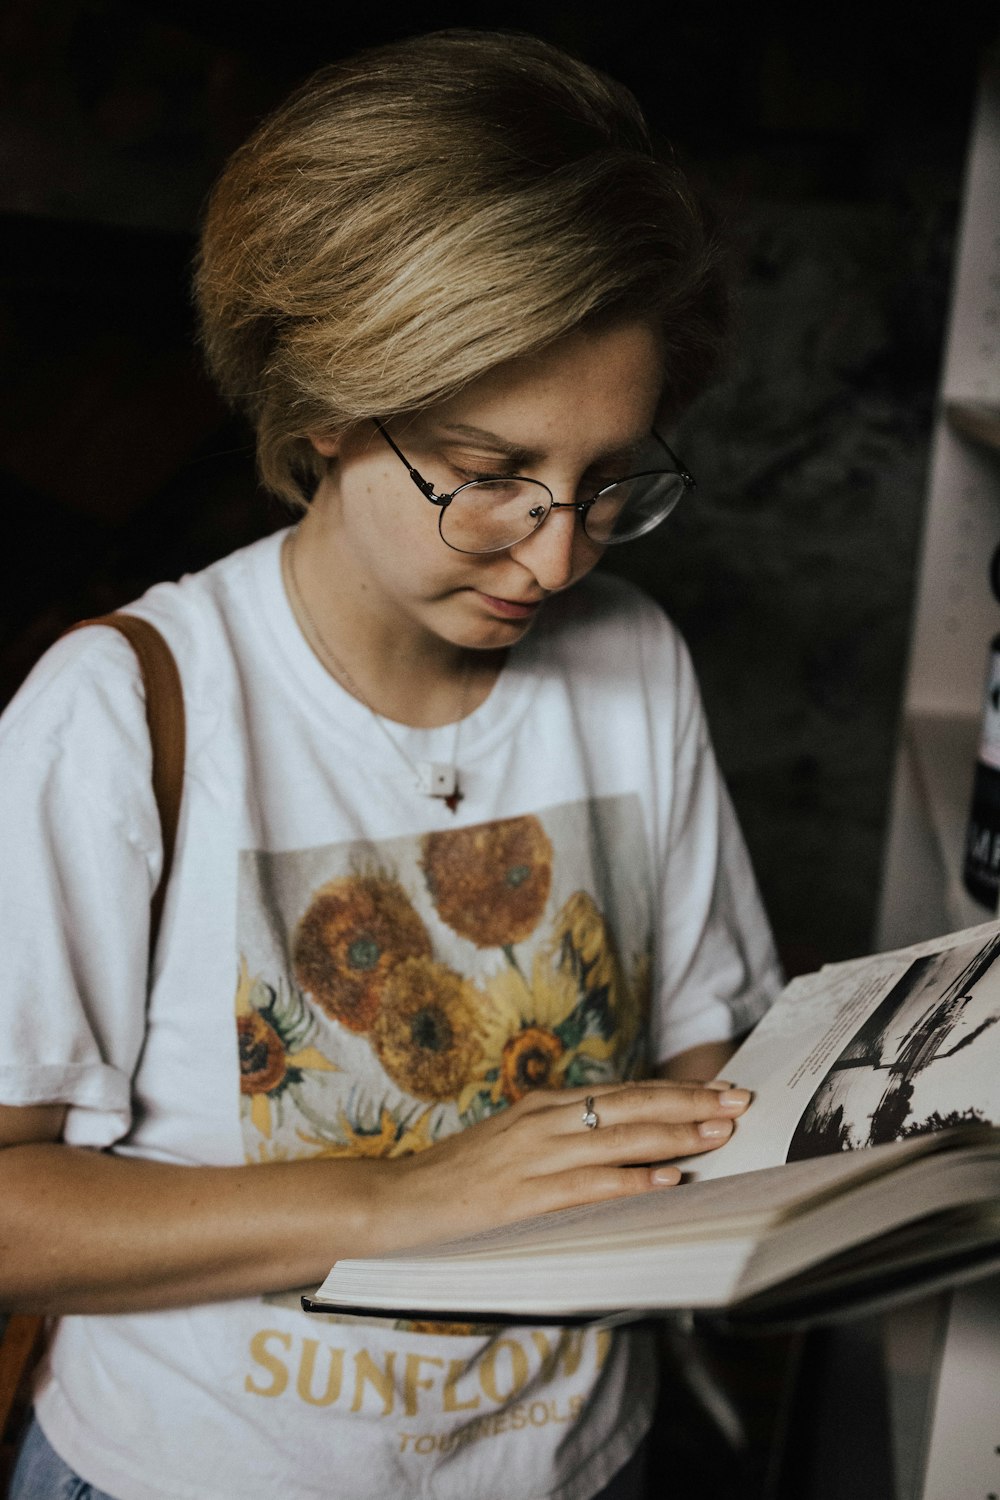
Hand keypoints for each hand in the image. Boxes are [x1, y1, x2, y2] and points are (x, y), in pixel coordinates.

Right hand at [374, 1079, 749, 1251]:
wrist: (398, 1200)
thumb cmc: (459, 1177)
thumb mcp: (514, 1143)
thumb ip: (562, 1137)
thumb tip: (620, 1138)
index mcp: (544, 1105)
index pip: (624, 1092)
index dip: (676, 1091)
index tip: (722, 1091)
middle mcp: (545, 1121)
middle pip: (632, 1105)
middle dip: (691, 1104)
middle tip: (741, 1103)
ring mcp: (536, 1156)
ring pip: (620, 1138)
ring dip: (676, 1135)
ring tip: (720, 1134)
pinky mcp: (526, 1196)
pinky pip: (593, 1184)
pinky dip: (634, 1180)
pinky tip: (668, 1180)